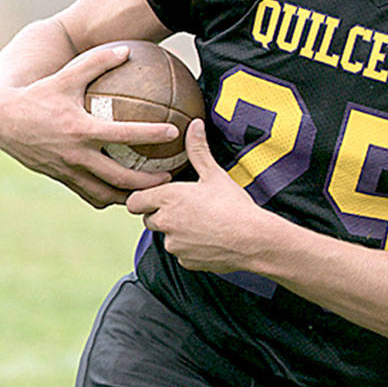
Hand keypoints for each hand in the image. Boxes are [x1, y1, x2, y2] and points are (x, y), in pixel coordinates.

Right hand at [0, 42, 181, 207]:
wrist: (3, 121)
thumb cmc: (38, 94)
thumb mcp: (66, 76)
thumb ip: (96, 62)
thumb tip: (126, 50)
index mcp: (81, 129)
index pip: (124, 134)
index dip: (151, 134)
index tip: (174, 132)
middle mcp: (76, 154)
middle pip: (120, 176)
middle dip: (148, 181)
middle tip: (171, 178)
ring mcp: (67, 170)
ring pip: (104, 193)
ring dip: (129, 196)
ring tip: (149, 193)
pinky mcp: (61, 178)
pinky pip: (88, 195)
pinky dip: (107, 197)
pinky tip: (120, 193)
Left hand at [123, 118, 272, 271]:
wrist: (253, 240)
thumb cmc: (233, 206)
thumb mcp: (214, 174)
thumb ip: (198, 150)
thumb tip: (194, 125)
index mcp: (167, 198)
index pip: (134, 201)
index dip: (143, 199)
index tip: (156, 196)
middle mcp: (165, 222)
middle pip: (148, 219)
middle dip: (160, 214)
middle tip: (184, 208)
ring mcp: (174, 244)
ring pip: (166, 237)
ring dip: (176, 232)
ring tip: (201, 223)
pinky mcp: (184, 261)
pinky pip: (181, 254)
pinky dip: (190, 248)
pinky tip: (208, 239)